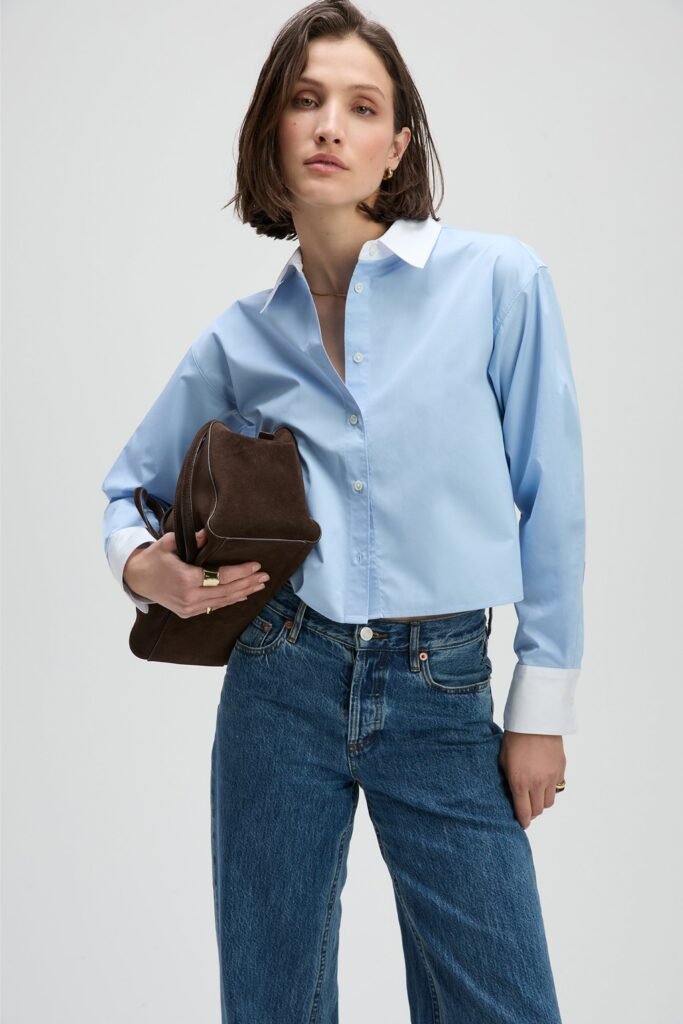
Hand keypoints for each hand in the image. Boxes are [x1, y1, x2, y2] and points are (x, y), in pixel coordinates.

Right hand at [123, 528, 270, 617]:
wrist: (138, 579)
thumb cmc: (155, 558)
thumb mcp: (169, 543)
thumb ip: (191, 540)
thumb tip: (209, 534)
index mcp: (186, 579)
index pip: (221, 576)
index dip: (241, 572)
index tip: (256, 566)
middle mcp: (190, 597)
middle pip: (226, 591)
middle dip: (248, 583)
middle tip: (266, 576)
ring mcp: (189, 608)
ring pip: (223, 601)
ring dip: (243, 593)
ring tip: (259, 585)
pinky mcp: (188, 613)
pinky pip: (214, 607)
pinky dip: (230, 600)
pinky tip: (243, 595)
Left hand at [498, 731, 566, 828]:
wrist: (535, 720)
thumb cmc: (515, 738)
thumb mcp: (504, 761)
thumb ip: (508, 780)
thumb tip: (512, 794)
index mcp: (520, 783)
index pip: (524, 812)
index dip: (523, 821)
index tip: (522, 823)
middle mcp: (537, 784)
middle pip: (538, 810)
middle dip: (532, 812)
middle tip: (527, 807)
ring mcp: (551, 777)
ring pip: (549, 802)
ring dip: (542, 801)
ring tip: (535, 794)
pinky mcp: (561, 770)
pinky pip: (557, 787)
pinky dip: (550, 788)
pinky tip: (543, 779)